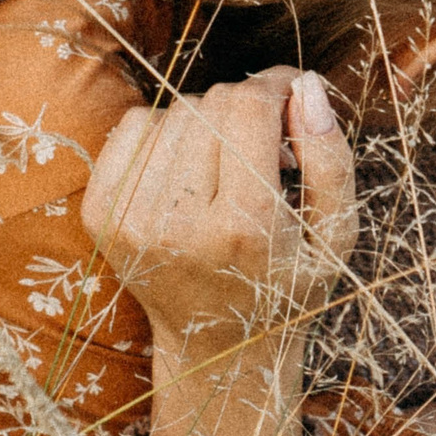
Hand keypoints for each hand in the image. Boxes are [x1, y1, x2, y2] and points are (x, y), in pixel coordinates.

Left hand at [81, 67, 354, 349]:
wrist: (218, 349)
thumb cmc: (287, 287)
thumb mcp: (334, 237)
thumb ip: (329, 160)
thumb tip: (305, 86)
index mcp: (243, 228)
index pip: (248, 108)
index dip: (275, 87)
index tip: (292, 92)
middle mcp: (178, 224)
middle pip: (211, 105)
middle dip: (246, 109)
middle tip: (267, 142)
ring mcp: (130, 219)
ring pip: (174, 111)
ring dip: (208, 121)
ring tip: (229, 163)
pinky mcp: (101, 213)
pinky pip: (135, 124)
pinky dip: (166, 131)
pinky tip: (189, 168)